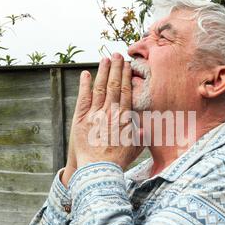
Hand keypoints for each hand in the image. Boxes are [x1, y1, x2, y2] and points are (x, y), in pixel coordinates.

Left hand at [62, 53, 143, 185]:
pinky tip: (86, 74)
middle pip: (114, 86)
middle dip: (116, 68)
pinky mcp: (81, 119)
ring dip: (103, 72)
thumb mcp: (134, 149)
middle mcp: (110, 113)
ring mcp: (94, 115)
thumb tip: (143, 126)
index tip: (127, 65)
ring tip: (105, 58)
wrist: (98, 170)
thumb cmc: (117, 161)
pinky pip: (83, 98)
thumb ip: (140, 135)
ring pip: (100, 88)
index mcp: (124, 118)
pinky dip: (84, 85)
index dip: (126, 77)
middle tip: (117, 54)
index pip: (126, 92)